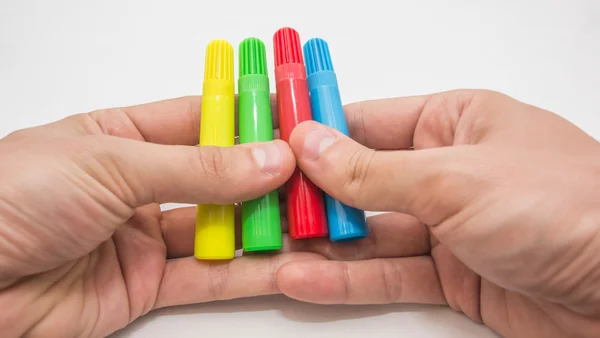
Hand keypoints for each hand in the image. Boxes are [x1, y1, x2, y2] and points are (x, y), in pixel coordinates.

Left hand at [0, 96, 320, 336]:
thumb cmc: (8, 199)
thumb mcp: (110, 164)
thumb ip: (196, 167)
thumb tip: (268, 157)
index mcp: (121, 135)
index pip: (202, 120)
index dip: (250, 120)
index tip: (297, 121)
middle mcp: (138, 185)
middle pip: (219, 177)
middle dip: (268, 177)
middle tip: (318, 174)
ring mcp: (145, 236)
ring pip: (222, 227)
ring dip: (266, 225)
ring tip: (315, 219)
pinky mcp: (147, 285)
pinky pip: (209, 276)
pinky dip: (248, 270)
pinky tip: (283, 260)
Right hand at [276, 90, 599, 336]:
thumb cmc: (569, 208)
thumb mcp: (454, 179)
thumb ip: (374, 171)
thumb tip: (311, 146)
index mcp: (454, 121)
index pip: (366, 122)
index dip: (315, 134)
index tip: (269, 146)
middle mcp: (448, 170)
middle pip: (361, 181)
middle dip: (312, 196)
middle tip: (262, 208)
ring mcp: (449, 225)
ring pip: (370, 232)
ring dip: (322, 242)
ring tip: (271, 249)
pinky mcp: (453, 275)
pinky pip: (390, 273)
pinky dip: (349, 278)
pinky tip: (307, 278)